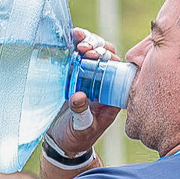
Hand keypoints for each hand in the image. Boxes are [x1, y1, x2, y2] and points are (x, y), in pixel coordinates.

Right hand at [46, 28, 121, 157]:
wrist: (61, 141)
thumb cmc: (76, 137)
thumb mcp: (80, 129)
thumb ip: (81, 114)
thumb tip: (79, 96)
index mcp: (112, 96)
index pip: (118, 71)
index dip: (110, 60)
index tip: (96, 56)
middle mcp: (104, 83)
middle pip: (108, 57)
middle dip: (98, 47)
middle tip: (84, 48)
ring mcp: (89, 77)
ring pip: (95, 52)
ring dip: (88, 42)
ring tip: (77, 38)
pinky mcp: (75, 73)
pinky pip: (79, 54)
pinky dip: (76, 43)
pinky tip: (70, 37)